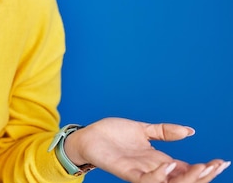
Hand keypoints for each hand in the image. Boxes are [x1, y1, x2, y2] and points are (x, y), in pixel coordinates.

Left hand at [64, 117, 229, 181]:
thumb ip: (164, 131)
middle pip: (182, 180)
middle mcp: (151, 169)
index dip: (204, 168)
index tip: (221, 162)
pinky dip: (159, 173)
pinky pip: (145, 179)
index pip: (187, 169)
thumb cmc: (112, 134)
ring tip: (201, 168)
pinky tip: (169, 163)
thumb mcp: (142, 129)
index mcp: (158, 159)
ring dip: (186, 178)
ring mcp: (139, 172)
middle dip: (202, 175)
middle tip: (215, 166)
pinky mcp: (125, 172)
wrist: (87, 136)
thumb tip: (190, 130)